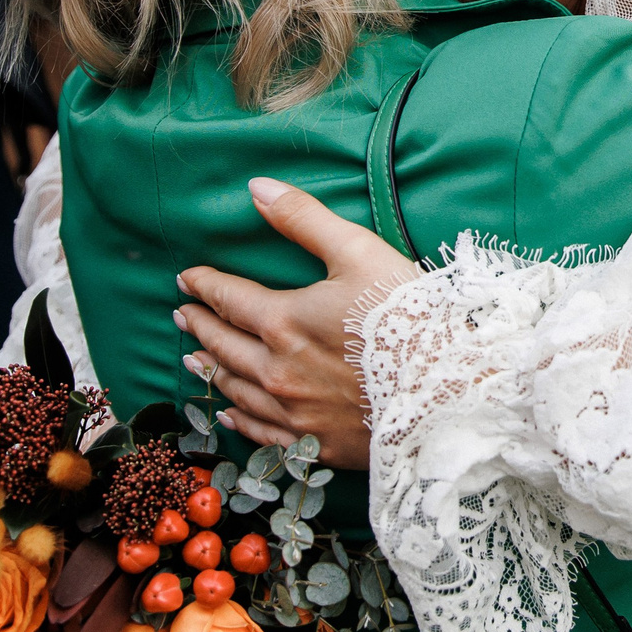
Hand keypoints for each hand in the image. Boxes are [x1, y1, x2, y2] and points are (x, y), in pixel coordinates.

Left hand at [173, 178, 418, 468]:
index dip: (205, 286)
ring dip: (211, 371)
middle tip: (183, 315)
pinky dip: (238, 420)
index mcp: (283, 321)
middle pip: (223, 346)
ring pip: (236, 390)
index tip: (187, 279)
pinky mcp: (314, 444)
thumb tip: (257, 188)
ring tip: (194, 359)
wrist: (448, 391)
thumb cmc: (408, 317)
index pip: (229, 299)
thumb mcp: (359, 252)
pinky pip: (260, 432)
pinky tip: (229, 414)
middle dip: (200, 326)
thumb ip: (304, 219)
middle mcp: (276, 371)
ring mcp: (293, 413)